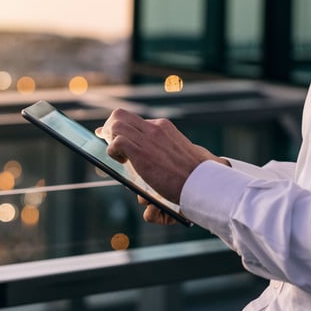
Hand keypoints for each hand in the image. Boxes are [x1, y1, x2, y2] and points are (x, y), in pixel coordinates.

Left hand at [100, 108, 225, 205]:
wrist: (203, 182)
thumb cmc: (195, 178)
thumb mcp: (178, 163)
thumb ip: (164, 167)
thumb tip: (150, 194)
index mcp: (164, 128)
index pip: (134, 121)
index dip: (119, 129)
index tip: (110, 137)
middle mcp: (155, 128)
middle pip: (120, 115)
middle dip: (109, 129)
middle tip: (107, 144)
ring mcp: (148, 138)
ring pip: (116, 124)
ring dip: (110, 140)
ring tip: (118, 158)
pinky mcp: (142, 152)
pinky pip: (117, 142)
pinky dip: (113, 152)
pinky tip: (122, 164)